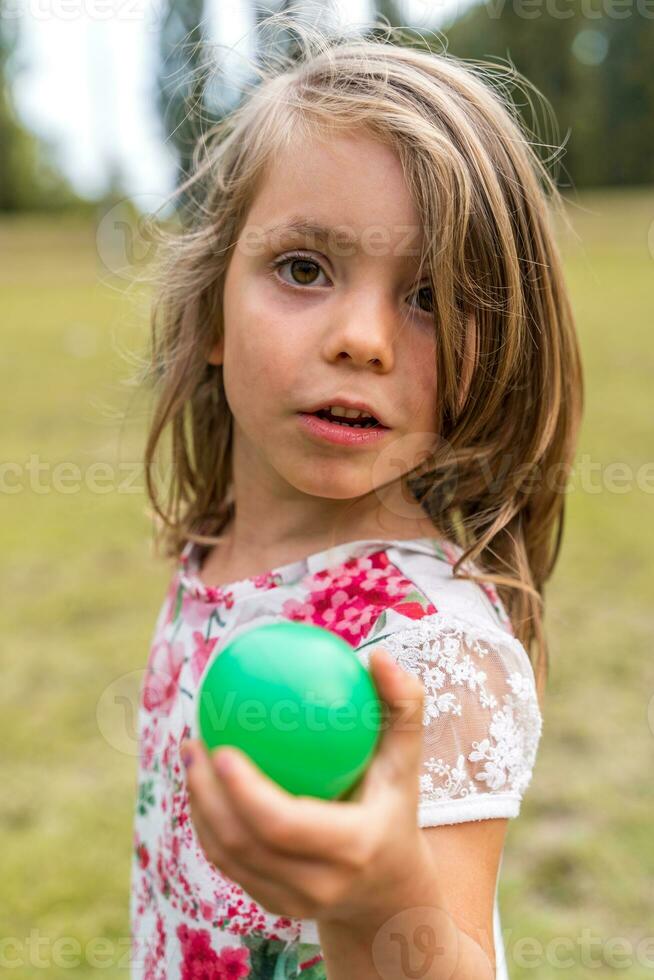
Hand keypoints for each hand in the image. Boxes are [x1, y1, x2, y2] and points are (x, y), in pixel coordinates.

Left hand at [180, 646, 433, 926]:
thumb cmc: (397, 804)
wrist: (392, 890)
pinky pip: (228, 864)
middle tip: (194, 741)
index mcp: (353, 848)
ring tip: (189, 753)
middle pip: (244, 844)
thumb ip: (403, 706)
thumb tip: (379, 656)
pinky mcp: (272, 905)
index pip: (283, 825)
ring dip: (199, 806)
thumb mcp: (407, 759)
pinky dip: (208, 822)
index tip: (220, 746)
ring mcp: (291, 902)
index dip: (243, 791)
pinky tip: (201, 780)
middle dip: (206, 794)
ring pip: (228, 856)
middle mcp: (319, 885)